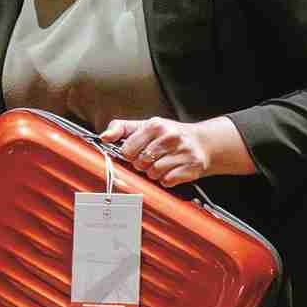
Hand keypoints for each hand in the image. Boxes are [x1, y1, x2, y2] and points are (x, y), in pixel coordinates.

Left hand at [97, 116, 247, 187]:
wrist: (203, 143)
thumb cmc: (169, 135)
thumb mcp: (145, 126)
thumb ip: (121, 128)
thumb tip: (103, 136)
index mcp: (156, 125)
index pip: (128, 149)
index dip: (129, 154)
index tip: (135, 153)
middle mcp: (171, 137)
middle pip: (140, 162)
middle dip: (142, 164)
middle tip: (151, 159)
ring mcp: (183, 152)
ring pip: (154, 173)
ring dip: (153, 173)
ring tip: (161, 164)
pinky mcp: (192, 167)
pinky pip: (168, 181)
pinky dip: (166, 180)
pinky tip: (171, 171)